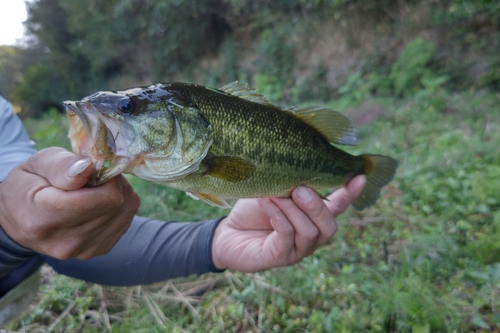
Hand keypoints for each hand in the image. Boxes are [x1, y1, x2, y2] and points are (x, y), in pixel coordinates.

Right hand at [0, 147, 139, 259]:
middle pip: (117, 204)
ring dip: (117, 195)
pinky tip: (97, 204)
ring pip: (125, 212)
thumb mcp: (37, 164)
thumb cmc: (29, 184)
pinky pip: (125, 221)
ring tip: (93, 190)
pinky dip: (117, 208)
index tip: (94, 168)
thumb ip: (62, 165)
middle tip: (93, 177)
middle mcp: (66, 242)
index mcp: (45, 217)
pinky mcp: (98, 251)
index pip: (106, 198)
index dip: (107, 176)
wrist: (19, 218)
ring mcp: (84, 251)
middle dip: (112, 183)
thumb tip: (89, 169)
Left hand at [211, 176, 364, 271]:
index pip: (338, 206)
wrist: (226, 233)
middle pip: (329, 225)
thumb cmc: (253, 210)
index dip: (350, 194)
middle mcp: (311, 236)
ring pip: (309, 231)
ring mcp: (297, 249)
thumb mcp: (274, 190)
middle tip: (299, 189)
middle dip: (316, 205)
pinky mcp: (279, 257)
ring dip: (292, 209)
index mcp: (314, 217)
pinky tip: (267, 202)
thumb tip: (299, 160)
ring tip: (275, 195)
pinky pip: (286, 237)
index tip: (359, 176)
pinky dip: (278, 217)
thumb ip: (289, 183)